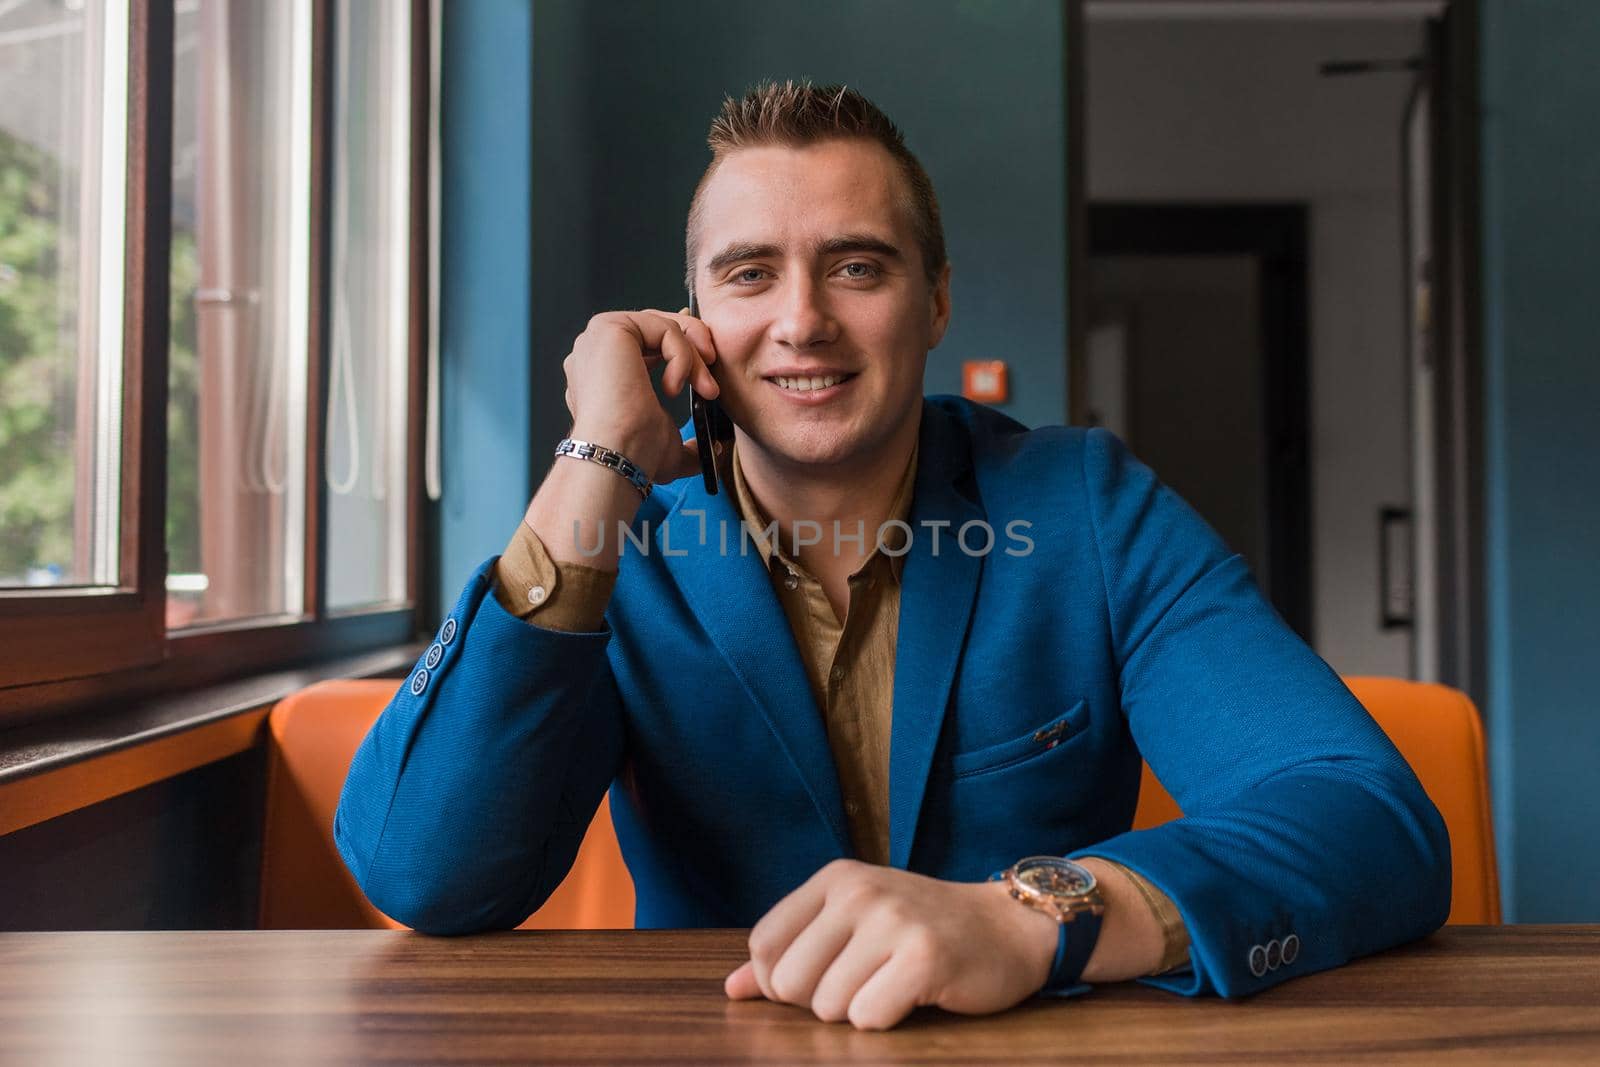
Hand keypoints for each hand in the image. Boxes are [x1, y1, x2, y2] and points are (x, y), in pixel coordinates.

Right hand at [563, 307, 720, 482]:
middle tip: (712, 383)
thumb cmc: (635, 455)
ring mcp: (599, 336)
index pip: (649, 342)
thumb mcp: (668, 447)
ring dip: (693, 357)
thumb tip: (711, 449)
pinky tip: (674, 387)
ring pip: (665, 327)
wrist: (618, 456)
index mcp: (604, 371)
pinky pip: (664, 328)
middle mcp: (596, 349)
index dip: (683, 350)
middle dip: (694, 350)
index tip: (707, 373)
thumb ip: (687, 443)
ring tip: (704, 390)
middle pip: (657, 327)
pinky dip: (682, 355)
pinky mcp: (609, 328)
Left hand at [723, 859, 1059, 1030]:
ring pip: (828, 1006)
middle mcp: (860, 891)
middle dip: (818, 1002)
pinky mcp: (925, 958)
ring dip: (857, 1012)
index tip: (819, 979)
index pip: (763, 945)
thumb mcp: (852, 924)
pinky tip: (911, 997)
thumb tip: (731, 990)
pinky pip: (868, 1018)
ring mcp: (894, 922)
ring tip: (890, 985)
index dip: (778, 981)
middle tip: (862, 984)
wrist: (1007, 928)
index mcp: (835, 877)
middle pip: (788, 981)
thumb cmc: (920, 929)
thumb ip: (791, 951)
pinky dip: (885, 1020)